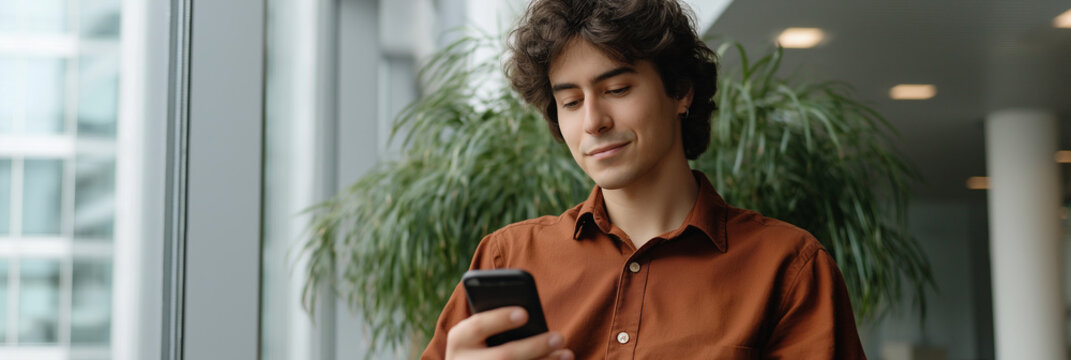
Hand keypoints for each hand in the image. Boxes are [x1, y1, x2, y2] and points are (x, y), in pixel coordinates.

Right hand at [445, 306, 573, 359]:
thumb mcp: (480, 332)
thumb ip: (496, 320)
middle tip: (560, 336)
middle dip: (533, 346)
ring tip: (567, 353)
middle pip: (502, 356)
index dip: (500, 319)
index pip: (478, 326)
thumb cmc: (481, 342)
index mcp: (459, 340)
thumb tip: (528, 315)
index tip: (525, 313)